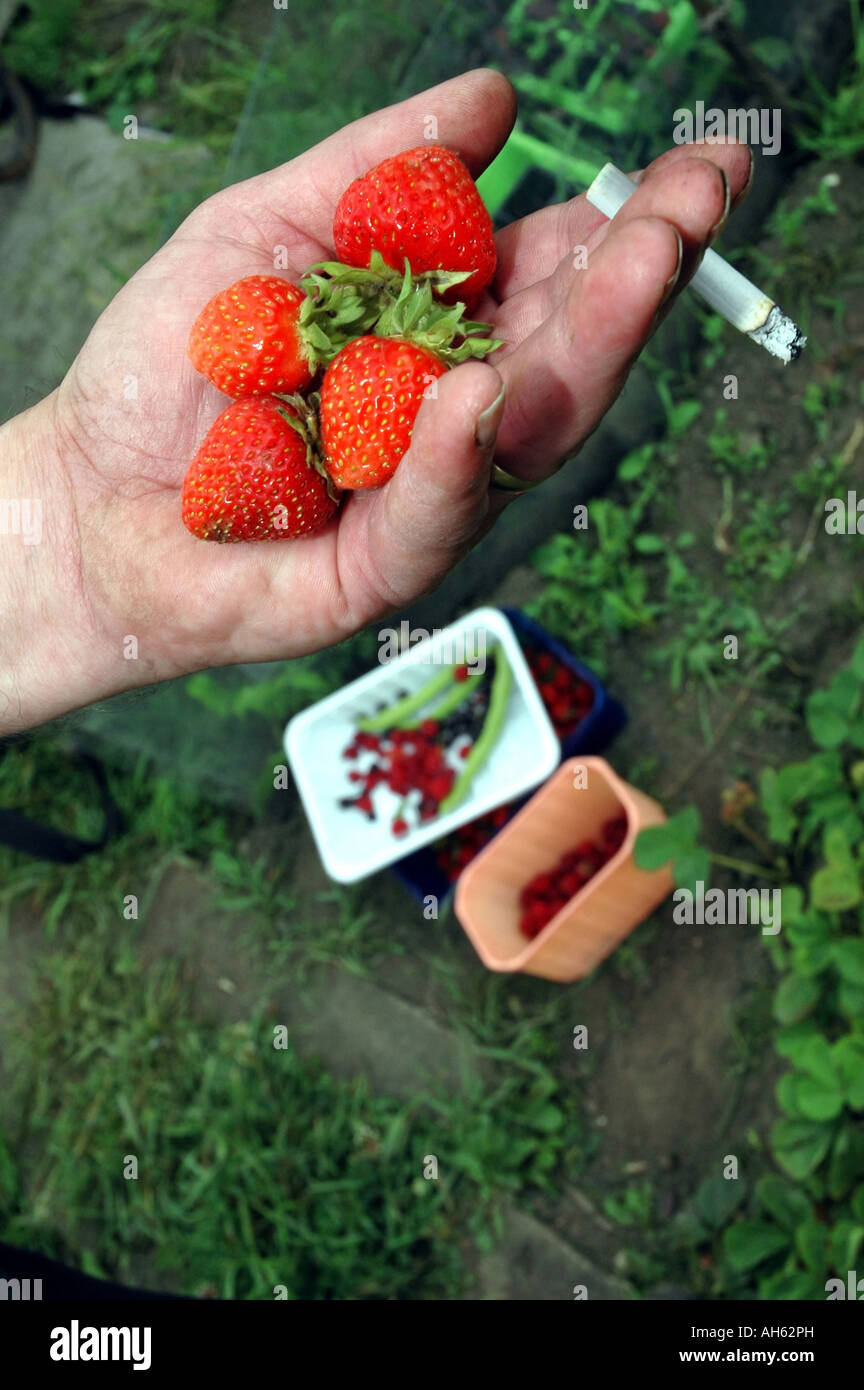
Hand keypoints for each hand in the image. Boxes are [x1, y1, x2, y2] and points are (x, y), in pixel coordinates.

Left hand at [0, 69, 751, 734]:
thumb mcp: (265, 228)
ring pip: (524, 432)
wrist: (86, 490)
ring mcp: (427, 494)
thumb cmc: (171, 364)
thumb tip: (495, 102)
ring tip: (640, 260)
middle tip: (698, 198)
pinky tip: (479, 389)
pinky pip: (433, 511)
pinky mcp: (381, 568)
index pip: (554, 277)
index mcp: (442, 331)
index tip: (695, 164)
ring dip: (586, 348)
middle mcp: (455, 413)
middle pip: (567, 352)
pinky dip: (452, 452)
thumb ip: (375, 172)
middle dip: (638, 274)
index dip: (625, 223)